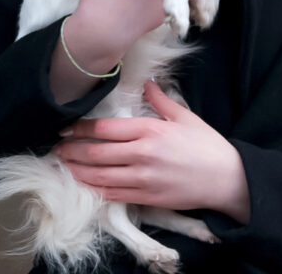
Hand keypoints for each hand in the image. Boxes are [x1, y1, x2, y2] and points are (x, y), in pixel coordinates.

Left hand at [55, 81, 250, 222]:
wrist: (226, 179)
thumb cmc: (207, 145)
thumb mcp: (185, 116)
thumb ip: (161, 100)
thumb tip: (147, 82)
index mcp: (151, 130)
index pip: (106, 129)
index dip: (81, 128)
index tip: (66, 126)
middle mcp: (142, 154)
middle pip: (97, 153)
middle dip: (72, 150)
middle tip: (56, 147)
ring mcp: (142, 179)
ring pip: (99, 176)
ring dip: (77, 170)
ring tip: (62, 165)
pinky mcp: (146, 198)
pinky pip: (112, 195)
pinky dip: (94, 189)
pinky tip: (83, 184)